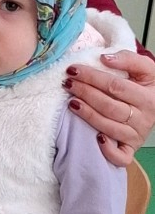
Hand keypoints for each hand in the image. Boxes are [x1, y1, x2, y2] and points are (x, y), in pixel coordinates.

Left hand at [66, 50, 154, 164]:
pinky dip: (108, 150)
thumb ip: (128, 59)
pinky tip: (96, 139)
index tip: (73, 69)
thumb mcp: (144, 69)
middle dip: (85, 93)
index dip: (92, 77)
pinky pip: (121, 156)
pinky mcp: (130, 148)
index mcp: (149, 97)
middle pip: (109, 106)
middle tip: (67, 84)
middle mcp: (144, 118)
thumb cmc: (144, 86)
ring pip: (109, 127)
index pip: (116, 86)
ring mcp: (137, 135)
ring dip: (88, 115)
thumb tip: (104, 58)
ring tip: (71, 102)